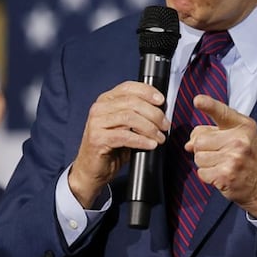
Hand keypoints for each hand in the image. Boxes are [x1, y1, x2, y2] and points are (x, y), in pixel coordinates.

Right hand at [67, 80, 168, 206]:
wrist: (91, 169)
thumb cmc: (111, 147)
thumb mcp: (125, 127)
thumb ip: (137, 115)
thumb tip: (161, 111)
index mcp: (106, 100)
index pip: (128, 87)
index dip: (147, 92)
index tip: (162, 101)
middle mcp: (99, 108)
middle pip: (132, 103)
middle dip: (154, 114)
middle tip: (165, 125)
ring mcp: (96, 123)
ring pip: (129, 118)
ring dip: (150, 128)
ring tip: (160, 137)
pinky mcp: (97, 139)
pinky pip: (124, 136)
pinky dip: (141, 140)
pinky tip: (150, 145)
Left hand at [188, 95, 256, 217]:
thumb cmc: (248, 158)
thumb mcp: (239, 137)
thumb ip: (213, 133)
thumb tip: (190, 143)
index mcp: (243, 126)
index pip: (221, 112)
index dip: (208, 105)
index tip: (198, 100)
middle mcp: (240, 140)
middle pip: (199, 139)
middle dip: (203, 148)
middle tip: (218, 154)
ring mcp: (233, 158)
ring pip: (198, 157)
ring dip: (205, 163)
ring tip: (221, 165)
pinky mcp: (225, 174)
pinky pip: (201, 172)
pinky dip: (207, 176)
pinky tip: (220, 175)